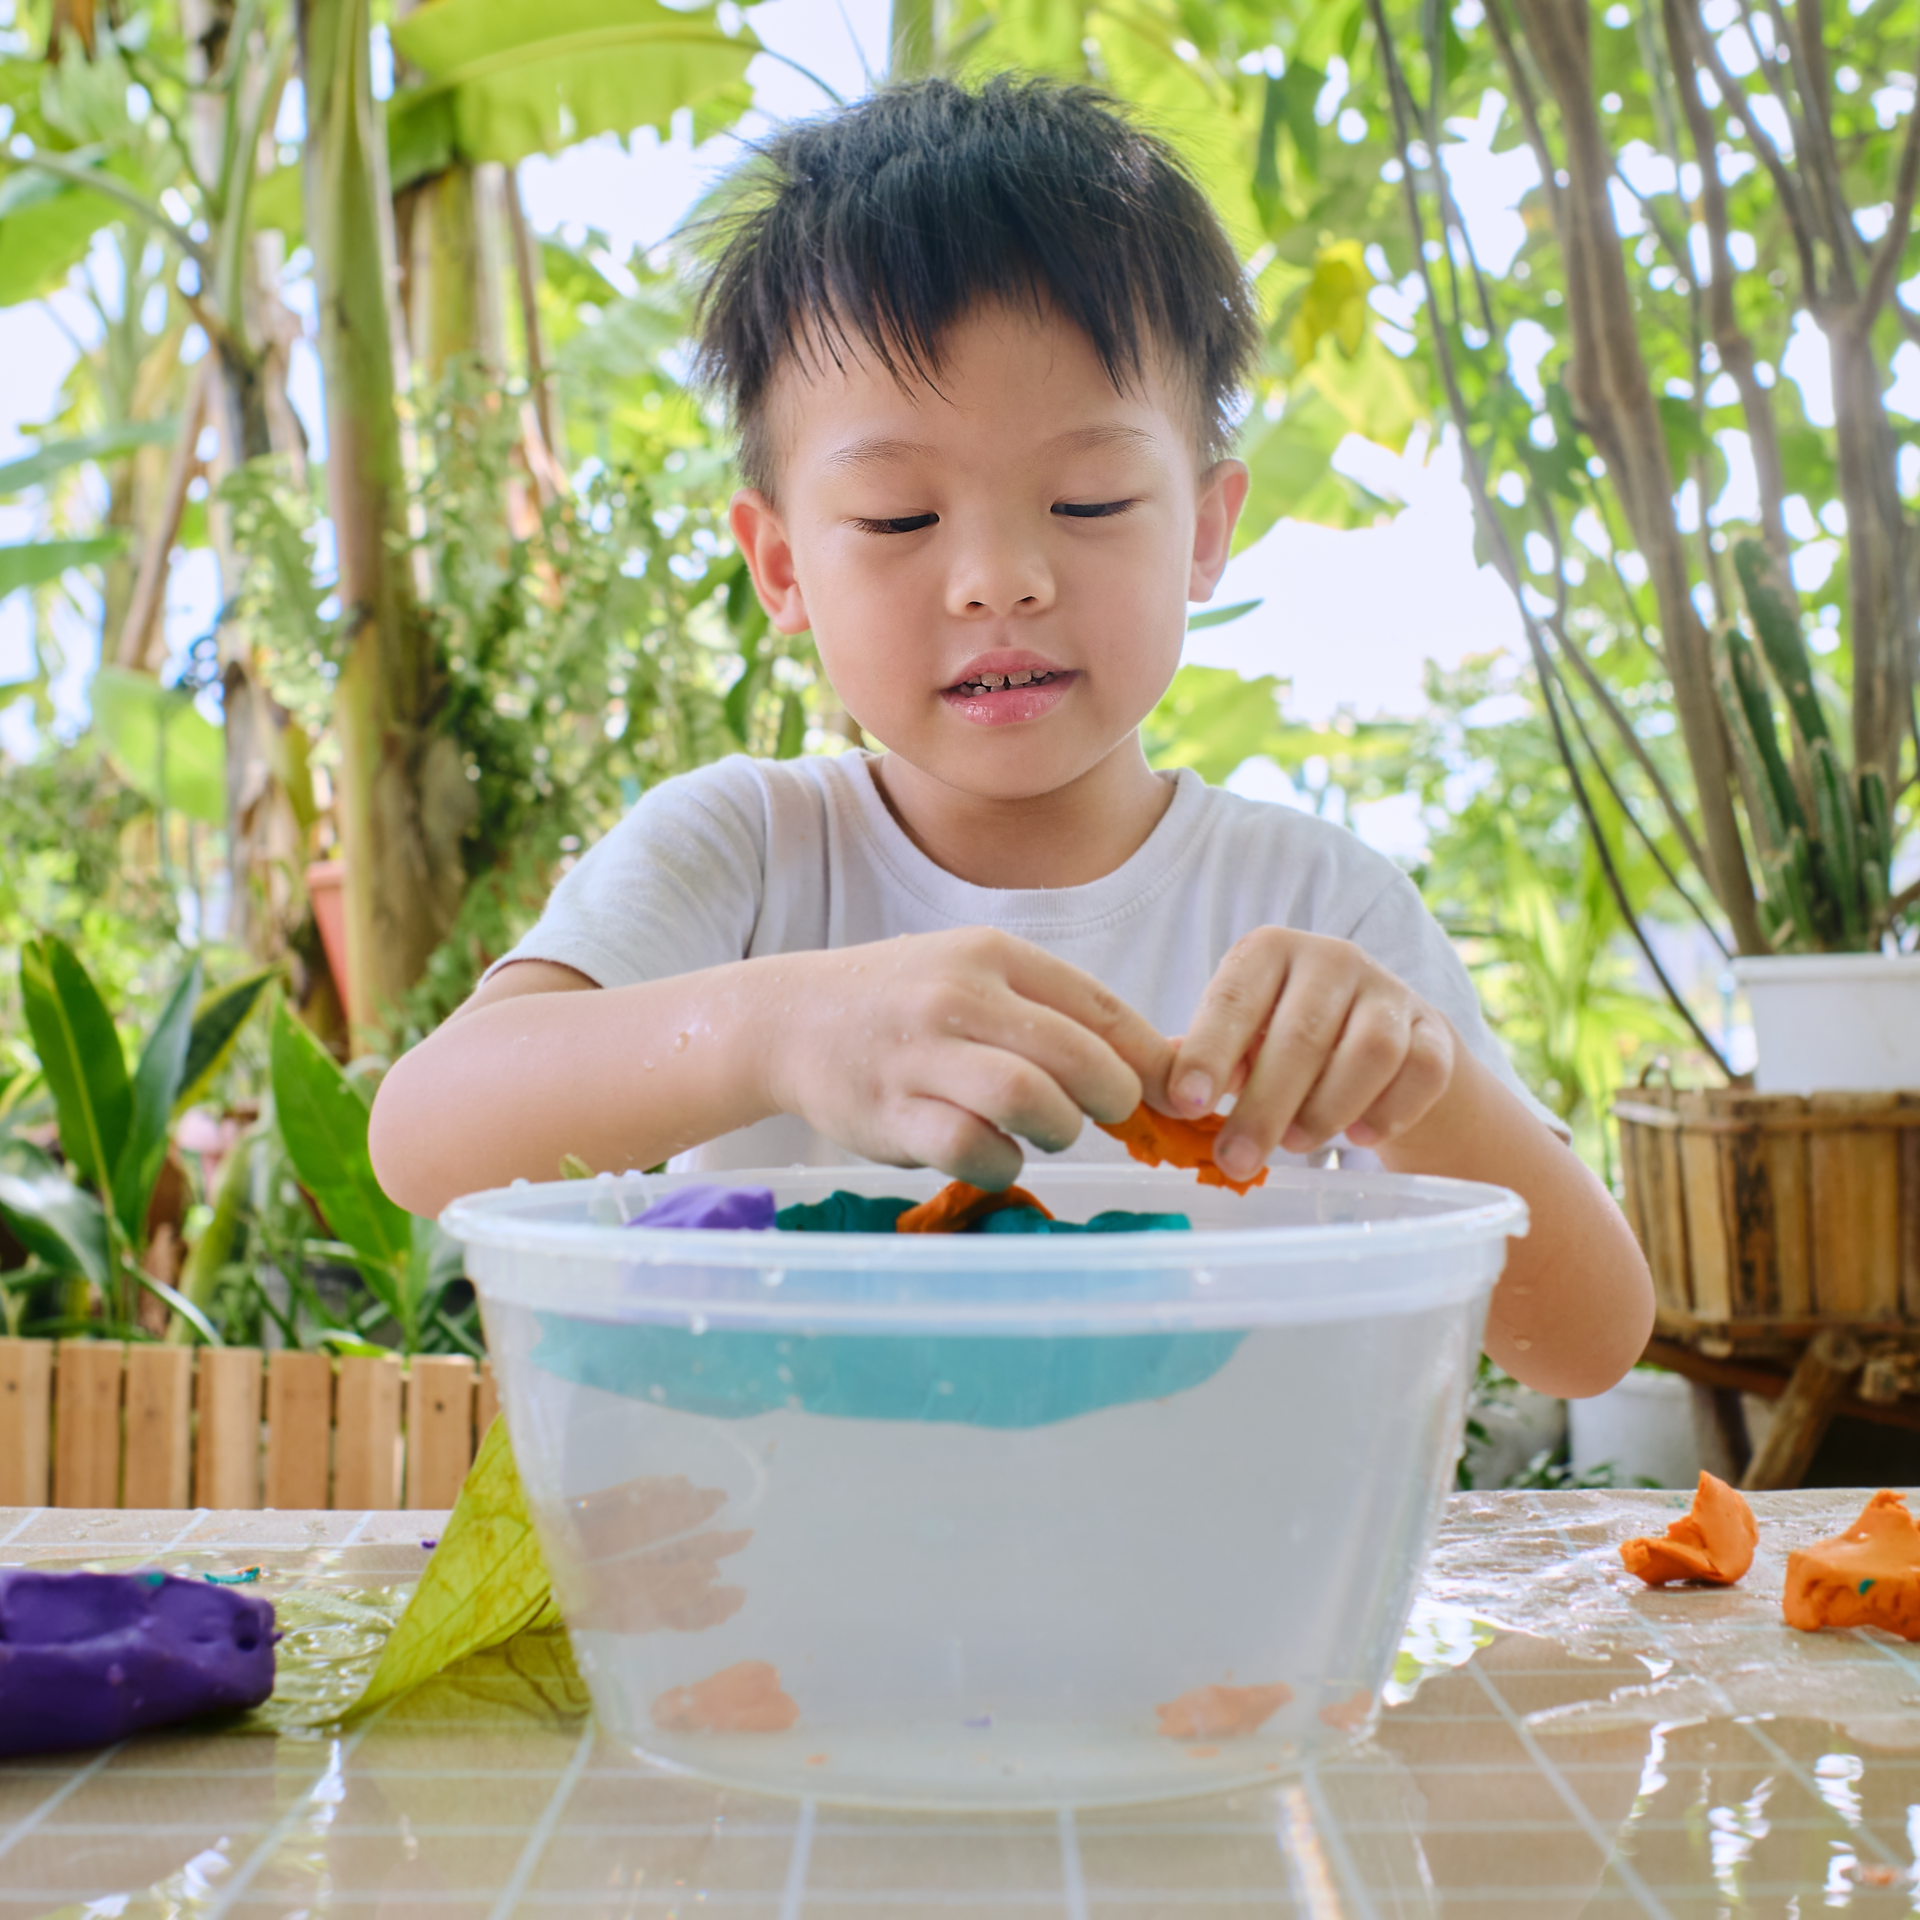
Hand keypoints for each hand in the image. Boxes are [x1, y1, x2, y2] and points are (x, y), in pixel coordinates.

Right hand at [765, 930, 1170, 1189]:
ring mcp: (920, 1055)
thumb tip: (1164, 1060)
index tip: (1174, 1094)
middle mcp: (958, 996)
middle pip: (1076, 1055)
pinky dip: (1002, 1163)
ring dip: (1060, 1129)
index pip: (1099, 1006)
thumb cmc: (903, 1004)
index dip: (1150, 1058)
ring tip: (1049, 1131)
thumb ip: (1055, 1012)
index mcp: (991, 955)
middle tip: (1107, 1115)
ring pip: (1030, 1099)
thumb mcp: (976, 977)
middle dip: (1113, 1098)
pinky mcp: (889, 1112)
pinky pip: (973, 1148)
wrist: (789, 1019)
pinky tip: (995, 1154)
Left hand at [1162, 929, 1454, 1184]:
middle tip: (1237, 1160)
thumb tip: (1150, 1087)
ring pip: (1370, 1051)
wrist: (1382, 1037)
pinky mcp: (1435, 1029)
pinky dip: (1389, 1112)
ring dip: (1329, 1109)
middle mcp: (1331, 958)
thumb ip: (1199, 1057)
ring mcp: (1389, 991)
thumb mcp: (1238, 1038)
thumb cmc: (1284, 1038)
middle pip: (1301, 1035)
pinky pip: (1422, 1072)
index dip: (1208, 1052)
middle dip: (1264, 1107)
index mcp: (1267, 952)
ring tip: (1299, 1143)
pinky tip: (1359, 1136)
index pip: (1233, 999)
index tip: (1187, 1104)